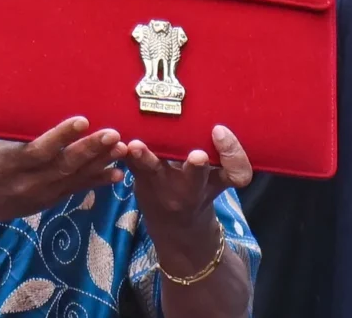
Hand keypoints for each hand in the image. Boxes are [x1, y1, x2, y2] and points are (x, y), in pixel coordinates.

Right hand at [0, 117, 127, 224]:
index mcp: (11, 161)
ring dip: (100, 164)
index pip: (39, 149)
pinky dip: (96, 181)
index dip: (61, 136)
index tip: (83, 120)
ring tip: (122, 149)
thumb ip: (25, 135)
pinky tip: (116, 173)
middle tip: (114, 134)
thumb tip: (55, 110)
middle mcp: (27, 181)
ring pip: (74, 178)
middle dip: (91, 150)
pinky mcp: (48, 202)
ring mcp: (40, 195)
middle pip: (63, 165)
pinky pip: (76, 190)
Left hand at [126, 125, 251, 233]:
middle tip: (197, 155)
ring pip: (154, 171)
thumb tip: (220, 124)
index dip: (233, 154)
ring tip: (136, 146)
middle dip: (196, 168)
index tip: (220, 131)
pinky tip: (114, 141)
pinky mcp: (139, 178)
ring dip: (145, 158)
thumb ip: (227, 158)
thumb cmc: (200, 192)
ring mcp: (162, 185)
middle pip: (195, 179)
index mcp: (215, 182)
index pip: (236, 174)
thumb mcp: (220, 180)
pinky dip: (122, 153)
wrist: (174, 226)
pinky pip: (129, 165)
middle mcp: (190, 187)